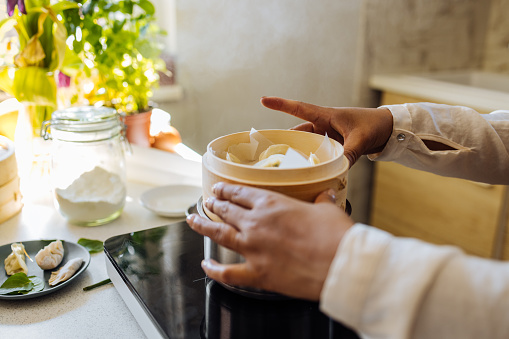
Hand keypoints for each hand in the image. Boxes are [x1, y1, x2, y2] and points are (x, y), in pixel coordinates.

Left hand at [186, 182, 353, 299]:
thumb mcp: (328, 210)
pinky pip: (228, 272)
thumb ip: (321, 200)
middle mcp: (256, 224)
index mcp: (272, 204)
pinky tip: (206, 266)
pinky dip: (213, 270)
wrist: (340, 265)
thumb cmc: (335, 236)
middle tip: (208, 202)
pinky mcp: (257, 274)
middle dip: (215, 205)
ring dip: (203, 226)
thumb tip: (325, 193)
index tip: (219, 189)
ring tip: (192, 220)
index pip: (241, 193)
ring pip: (219, 234)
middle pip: (227, 211)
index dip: (227, 190)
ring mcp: (253, 249)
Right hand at [260, 96, 392, 165]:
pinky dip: (311, 158)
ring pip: (306, 143)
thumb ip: (349, 153)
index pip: (299, 109)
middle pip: (298, 131)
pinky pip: (317, 151)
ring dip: (298, 151)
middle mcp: (324, 124)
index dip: (281, 105)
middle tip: (269, 149)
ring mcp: (328, 134)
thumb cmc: (374, 125)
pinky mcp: (333, 144)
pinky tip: (305, 169)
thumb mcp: (361, 139)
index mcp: (327, 115)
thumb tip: (339, 168)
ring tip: (285, 163)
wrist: (388, 128)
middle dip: (284, 138)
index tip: (263, 100)